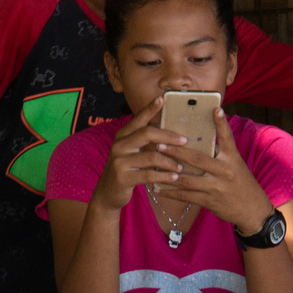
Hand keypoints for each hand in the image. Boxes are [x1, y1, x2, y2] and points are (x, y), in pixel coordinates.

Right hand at [91, 97, 185, 211]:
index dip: (149, 108)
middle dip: (168, 136)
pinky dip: (164, 176)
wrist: (108, 193)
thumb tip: (169, 133)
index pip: (138, 119)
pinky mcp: (123, 177)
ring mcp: (119, 161)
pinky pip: (149, 174)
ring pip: (151, 156)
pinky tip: (174, 178)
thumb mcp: (131, 153)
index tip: (162, 99)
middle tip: (185, 141)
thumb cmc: (126, 170)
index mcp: (122, 136)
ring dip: (170, 161)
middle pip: (147, 133)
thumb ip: (144, 142)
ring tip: (181, 167)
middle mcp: (119, 145)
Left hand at [155, 109, 272, 232]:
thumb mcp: (235, 165)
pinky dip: (170, 192)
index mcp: (232, 159)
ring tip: (154, 166)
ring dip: (168, 173)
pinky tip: (157, 188)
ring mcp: (216, 187)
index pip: (228, 138)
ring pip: (187, 179)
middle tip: (159, 144)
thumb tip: (199, 140)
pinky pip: (186, 196)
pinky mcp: (209, 201)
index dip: (222, 123)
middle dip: (176, 152)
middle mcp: (225, 171)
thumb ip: (220, 154)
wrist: (253, 210)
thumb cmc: (241, 183)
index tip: (216, 109)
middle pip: (197, 159)